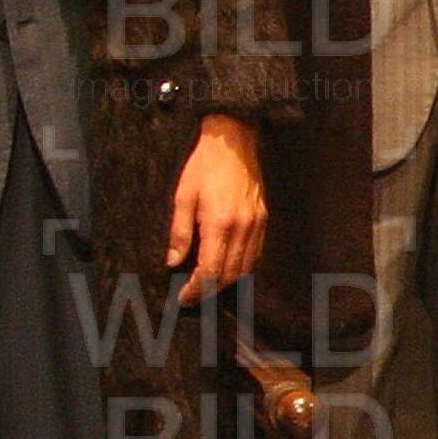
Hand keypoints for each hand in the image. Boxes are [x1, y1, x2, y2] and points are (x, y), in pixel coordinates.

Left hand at [169, 114, 267, 304]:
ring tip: (207, 284)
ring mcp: (256, 224)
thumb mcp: (183, 197)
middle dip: (209, 290)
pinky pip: (255, 253)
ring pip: (245, 268)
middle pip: (229, 275)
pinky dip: (241, 266)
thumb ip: (179, 233)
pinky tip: (227, 266)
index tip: (183, 297)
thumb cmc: (204, 166)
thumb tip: (174, 262)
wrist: (233, 141)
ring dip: (226, 281)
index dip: (196, 289)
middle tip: (192, 295)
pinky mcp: (263, 219)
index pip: (210, 270)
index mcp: (219, 223)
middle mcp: (242, 228)